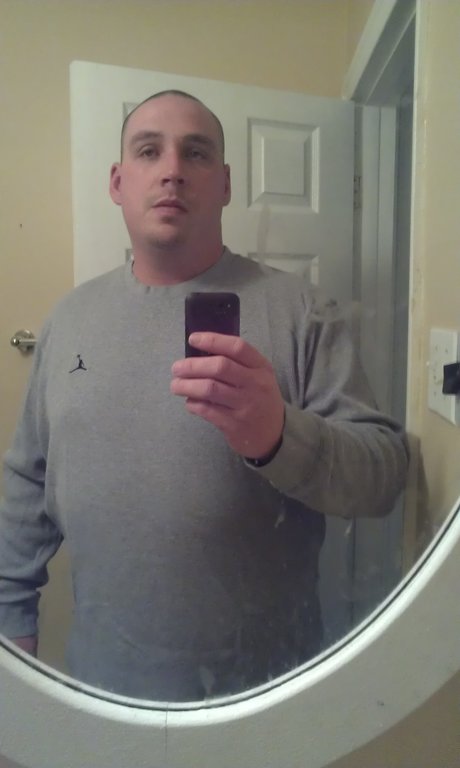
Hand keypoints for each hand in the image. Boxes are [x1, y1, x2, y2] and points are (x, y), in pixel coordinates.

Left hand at [171, 332, 284, 459]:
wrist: (274, 434)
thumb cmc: (260, 398)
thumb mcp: (259, 377)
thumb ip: (237, 364)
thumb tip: (200, 353)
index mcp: (261, 367)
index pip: (237, 347)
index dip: (212, 340)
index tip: (193, 339)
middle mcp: (255, 384)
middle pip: (220, 367)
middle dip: (193, 366)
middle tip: (176, 368)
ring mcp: (245, 406)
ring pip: (210, 389)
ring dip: (187, 386)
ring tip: (176, 386)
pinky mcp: (234, 425)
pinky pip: (207, 410)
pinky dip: (193, 404)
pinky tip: (189, 402)